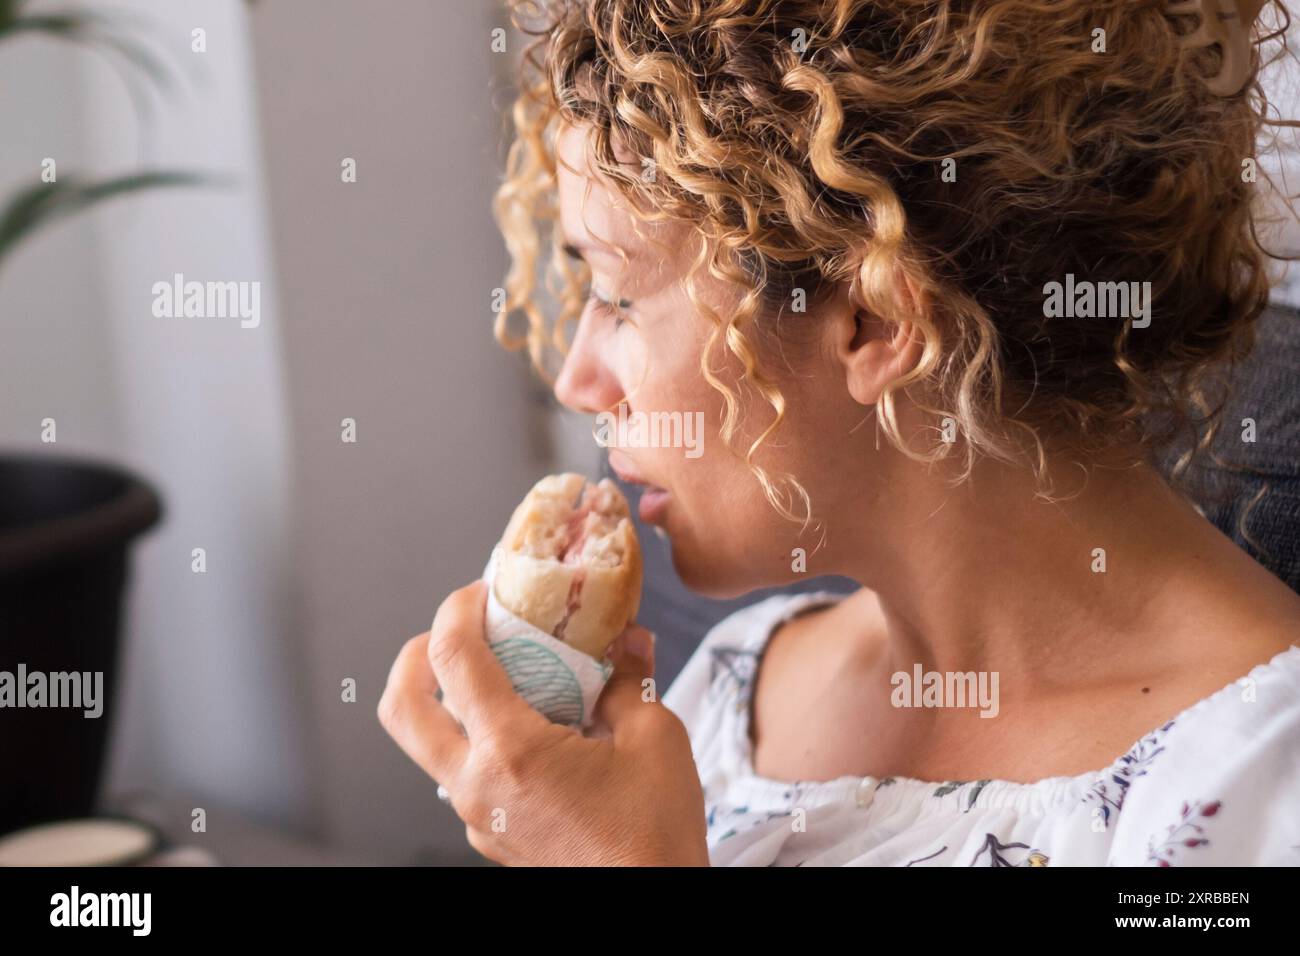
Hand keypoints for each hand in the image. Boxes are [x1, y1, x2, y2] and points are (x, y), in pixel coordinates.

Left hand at [378, 581, 709, 865]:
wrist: (648, 905)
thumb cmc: (653, 834)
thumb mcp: (655, 738)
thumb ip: (629, 679)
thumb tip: (626, 637)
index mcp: (511, 752)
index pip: (453, 659)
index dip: (458, 609)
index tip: (481, 589)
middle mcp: (477, 786)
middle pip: (401, 708)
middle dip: (416, 655)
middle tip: (455, 629)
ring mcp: (477, 815)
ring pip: (428, 745)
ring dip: (447, 698)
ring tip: (499, 675)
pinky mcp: (490, 834)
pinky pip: (463, 775)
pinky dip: (480, 737)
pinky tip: (532, 727)